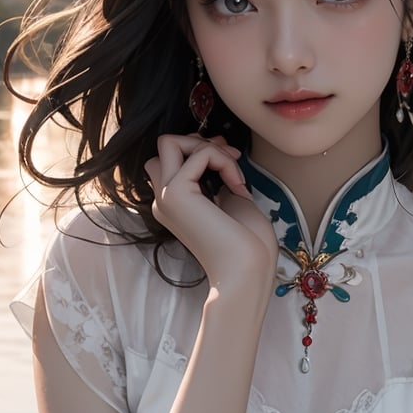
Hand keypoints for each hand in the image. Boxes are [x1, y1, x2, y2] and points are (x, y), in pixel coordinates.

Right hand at [144, 134, 277, 289]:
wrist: (248, 270)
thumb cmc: (247, 244)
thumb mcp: (228, 199)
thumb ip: (214, 175)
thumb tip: (211, 145)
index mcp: (174, 204)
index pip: (169, 159)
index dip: (197, 151)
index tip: (228, 160)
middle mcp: (163, 200)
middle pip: (166, 145)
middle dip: (201, 143)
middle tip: (232, 159)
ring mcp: (166, 197)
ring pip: (171, 142)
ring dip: (212, 149)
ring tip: (236, 174)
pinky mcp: (176, 193)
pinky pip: (200, 153)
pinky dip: (224, 161)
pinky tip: (238, 185)